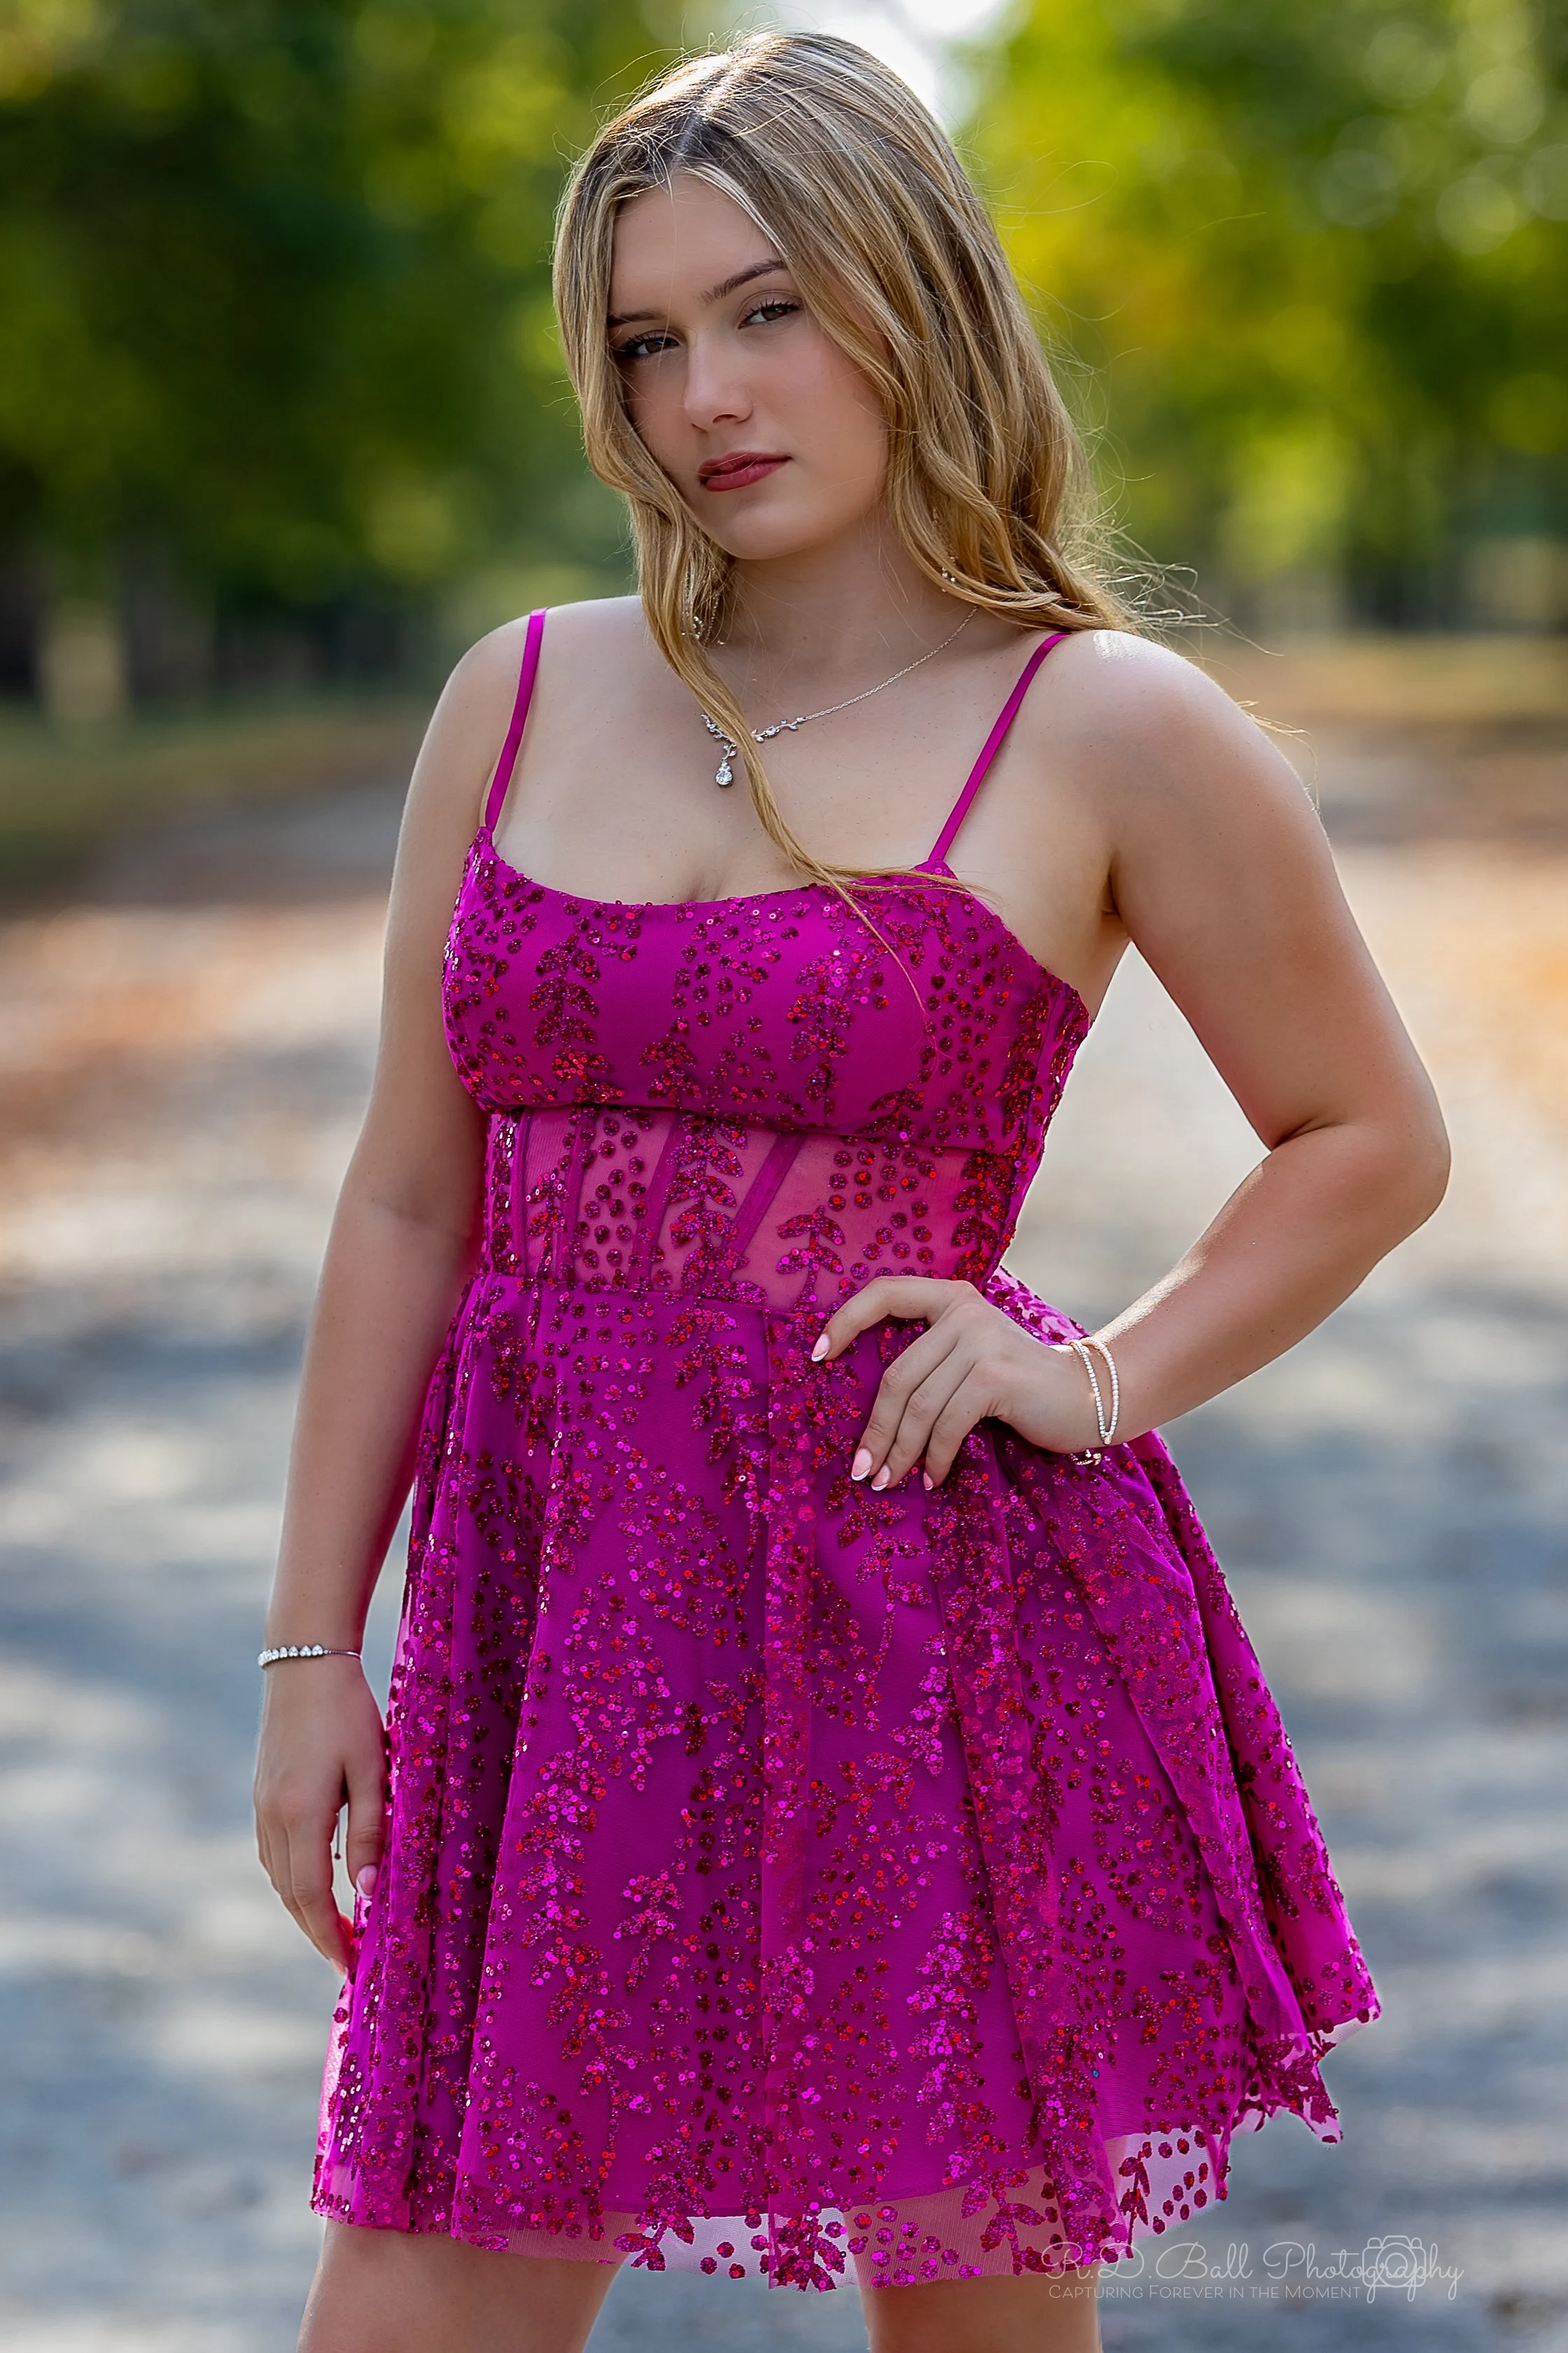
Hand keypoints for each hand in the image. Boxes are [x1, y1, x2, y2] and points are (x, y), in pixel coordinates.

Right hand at [253, 1655, 385, 1972]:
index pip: (311, 1897)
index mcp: (300, 1814)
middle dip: (316, 1931)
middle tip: (347, 1961)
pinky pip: (274, 1853)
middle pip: (290, 1895)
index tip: (349, 1968)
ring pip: (278, 1877)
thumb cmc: (348, 1711)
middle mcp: (271, 1817)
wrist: (305, 1660)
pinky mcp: (262, 1793)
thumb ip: (370, 1833)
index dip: (328, 1936)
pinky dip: (293, 1879)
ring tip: (336, 1930)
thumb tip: (367, 1895)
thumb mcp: (371, 1771)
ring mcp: (261, 1805)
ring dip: (303, 1908)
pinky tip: (316, 1882)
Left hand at [811, 1277, 1100, 1488]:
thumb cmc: (1021, 1386)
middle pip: (896, 1377)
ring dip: (899, 1452)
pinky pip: (947, 1425)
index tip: (818, 1356)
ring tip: (887, 1481)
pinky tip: (933, 1479)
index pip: (885, 1292)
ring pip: (918, 1406)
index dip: (845, 1321)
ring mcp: (980, 1341)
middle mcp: (963, 1311)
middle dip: (875, 1429)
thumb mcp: (971, 1358)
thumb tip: (874, 1413)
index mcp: (951, 1298)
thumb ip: (931, 1360)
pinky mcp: (995, 1376)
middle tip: (861, 1469)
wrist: (1089, 1395)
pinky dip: (936, 1458)